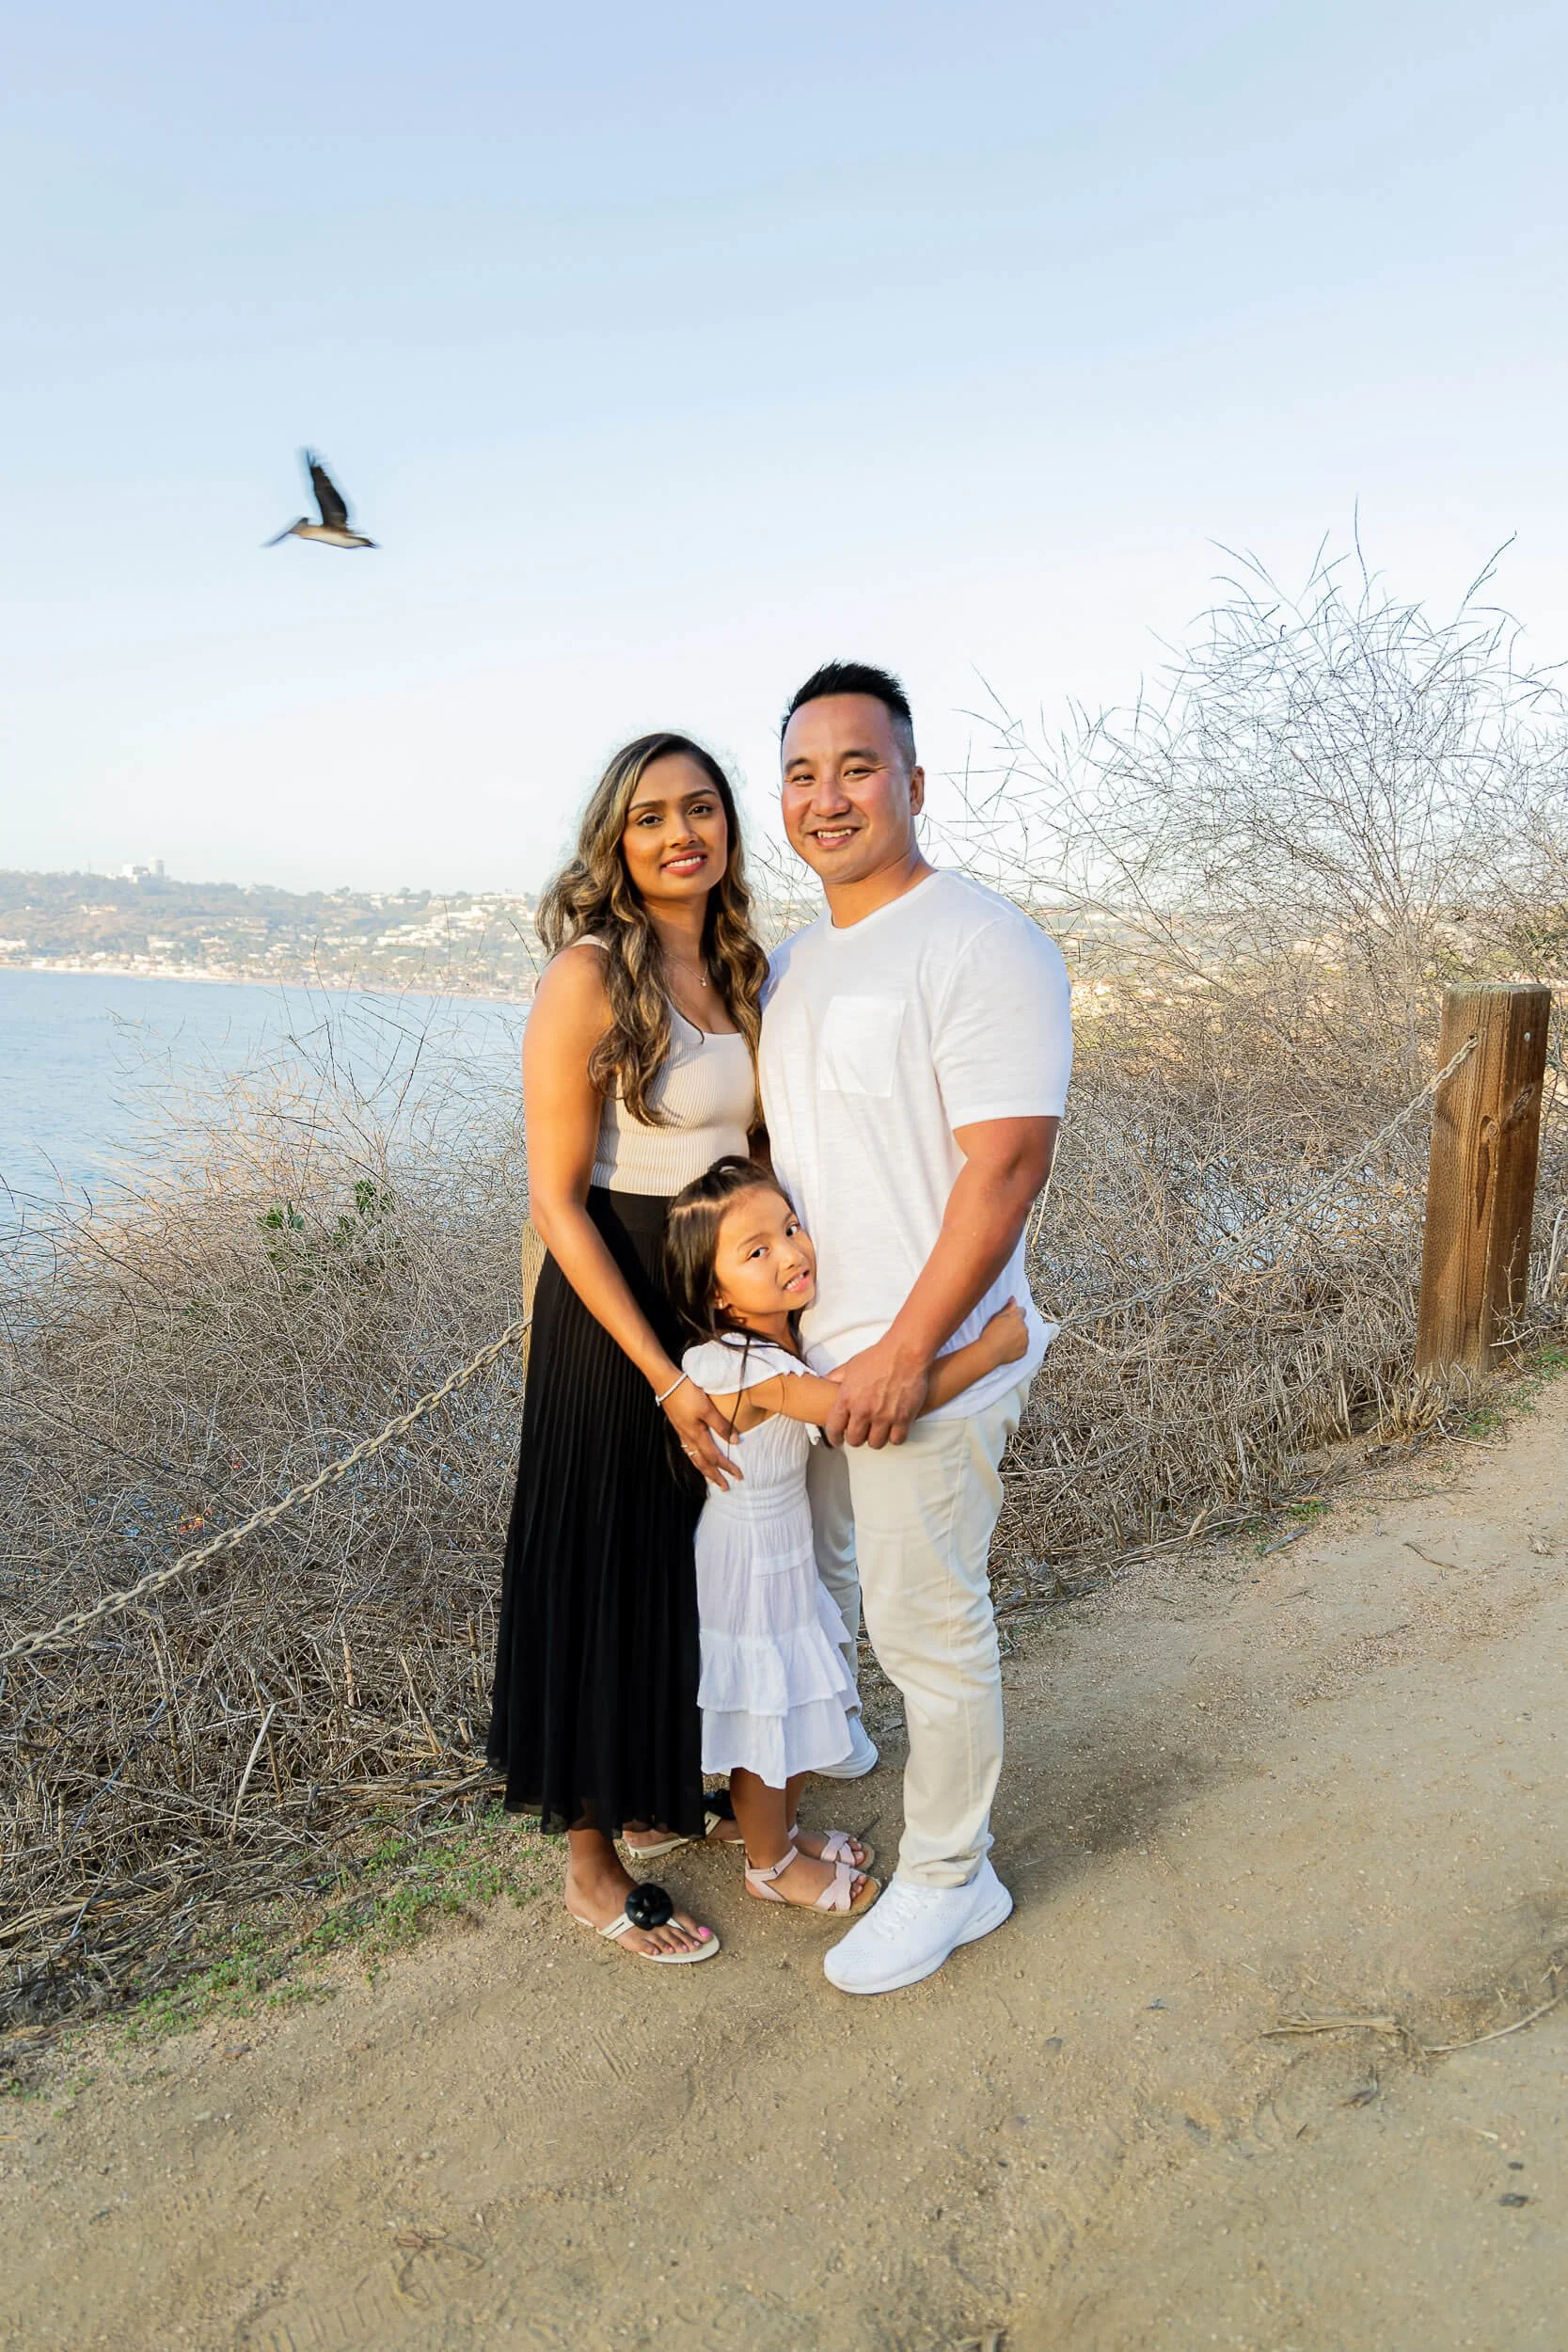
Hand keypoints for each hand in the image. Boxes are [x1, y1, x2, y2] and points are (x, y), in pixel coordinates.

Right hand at [663, 1376, 741, 1489]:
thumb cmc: (687, 1393)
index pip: (715, 1457)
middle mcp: (688, 1438)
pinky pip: (688, 1450)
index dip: (727, 1468)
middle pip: (702, 1464)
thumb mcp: (707, 1408)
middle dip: (714, 1476)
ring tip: (711, 1478)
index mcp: (696, 1435)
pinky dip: (695, 1459)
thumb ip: (721, 1425)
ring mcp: (682, 1433)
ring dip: (704, 1470)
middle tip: (725, 1488)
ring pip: (694, 1458)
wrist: (666, 1383)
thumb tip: (736, 1441)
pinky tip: (697, 1457)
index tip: (739, 1476)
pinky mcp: (678, 1427)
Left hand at [825, 1335, 931, 1449]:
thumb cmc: (878, 1357)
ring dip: (876, 1439)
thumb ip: (836, 1377)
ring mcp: (884, 1416)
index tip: (837, 1440)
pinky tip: (895, 1430)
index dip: (834, 1438)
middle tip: (861, 1433)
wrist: (904, 1352)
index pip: (833, 1429)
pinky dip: (896, 1437)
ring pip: (875, 1443)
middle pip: (855, 1440)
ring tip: (878, 1431)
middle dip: (856, 1438)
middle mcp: (863, 1411)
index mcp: (846, 1399)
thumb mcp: (851, 1366)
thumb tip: (824, 1381)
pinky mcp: (903, 1418)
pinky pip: (897, 1439)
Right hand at [980, 1296, 1029, 1366]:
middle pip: (1022, 1324)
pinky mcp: (1024, 1351)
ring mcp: (1025, 1340)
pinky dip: (1017, 1347)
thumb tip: (1013, 1299)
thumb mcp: (997, 1317)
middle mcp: (1024, 1328)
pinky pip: (1022, 1347)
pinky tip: (1007, 1347)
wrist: (989, 1352)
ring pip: (1023, 1335)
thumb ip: (1008, 1307)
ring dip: (1017, 1336)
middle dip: (1016, 1326)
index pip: (1022, 1311)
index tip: (1009, 1318)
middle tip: (1003, 1331)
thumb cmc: (990, 1334)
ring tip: (1004, 1340)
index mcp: (1017, 1318)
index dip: (1015, 1314)